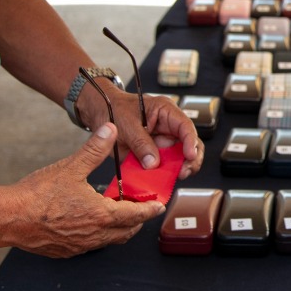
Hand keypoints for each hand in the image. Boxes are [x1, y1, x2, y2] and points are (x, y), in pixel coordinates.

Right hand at [8, 124, 163, 256]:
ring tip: (116, 214)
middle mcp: (95, 235)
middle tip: (140, 209)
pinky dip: (97, 234)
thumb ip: (94, 149)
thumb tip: (110, 130)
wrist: (9, 218)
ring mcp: (80, 246)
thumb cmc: (38, 195)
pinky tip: (88, 222)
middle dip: (136, 221)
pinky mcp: (66, 251)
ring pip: (109, 240)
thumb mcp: (71, 167)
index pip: (136, 215)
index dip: (150, 210)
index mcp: (101, 215)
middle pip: (126, 232)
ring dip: (117, 228)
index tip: (159, 206)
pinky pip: (90, 245)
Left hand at [77, 88, 203, 176]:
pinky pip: (162, 167)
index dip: (191, 141)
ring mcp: (161, 142)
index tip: (189, 156)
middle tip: (182, 172)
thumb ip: (140, 143)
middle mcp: (168, 127)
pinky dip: (162, 175)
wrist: (99, 114)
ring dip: (177, 169)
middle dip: (189, 160)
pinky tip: (159, 180)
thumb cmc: (113, 109)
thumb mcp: (127, 124)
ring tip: (172, 177)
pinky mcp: (153, 154)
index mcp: (165, 112)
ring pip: (178, 158)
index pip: (185, 126)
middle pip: (189, 144)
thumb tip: (153, 163)